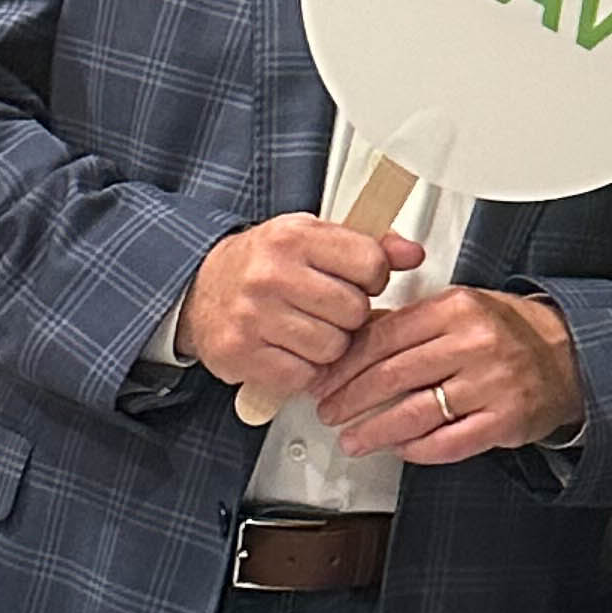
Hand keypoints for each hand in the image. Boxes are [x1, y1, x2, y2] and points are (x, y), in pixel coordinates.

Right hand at [179, 216, 426, 403]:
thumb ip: (368, 244)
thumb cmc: (262, 262)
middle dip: (349, 314)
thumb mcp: (312, 237)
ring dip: (328, 345)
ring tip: (306, 327)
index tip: (357, 280)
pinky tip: (288, 349)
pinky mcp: (242, 354)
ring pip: (332, 348)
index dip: (372, 277)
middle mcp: (271, 274)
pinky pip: (303, 375)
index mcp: (294, 237)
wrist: (199, 288)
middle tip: (327, 307)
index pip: (370, 263)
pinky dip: (303, 369)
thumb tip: (413, 254)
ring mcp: (254, 316)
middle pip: (354, 310)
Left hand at [316, 285, 583, 466]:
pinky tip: (399, 448)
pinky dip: (417, 449)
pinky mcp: (505, 420)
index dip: (345, 365)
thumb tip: (352, 339)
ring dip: (375, 431)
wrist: (571, 353)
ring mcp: (491, 383)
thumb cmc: (508, 331)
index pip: (384, 336)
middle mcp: (474, 343)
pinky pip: (449, 442)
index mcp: (456, 308)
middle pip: (393, 375)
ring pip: (416, 413)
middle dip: (351, 400)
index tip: (324, 381)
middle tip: (329, 413)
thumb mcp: (459, 309)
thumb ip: (409, 322)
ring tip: (353, 440)